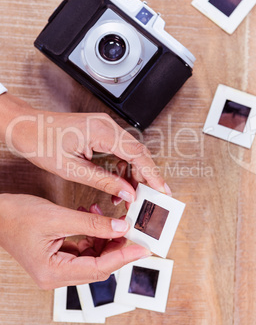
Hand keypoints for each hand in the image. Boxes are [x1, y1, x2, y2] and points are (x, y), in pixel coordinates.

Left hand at [0, 94, 170, 201]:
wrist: (25, 128)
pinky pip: (120, 151)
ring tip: (129, 198)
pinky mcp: (100, 132)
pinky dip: (123, 169)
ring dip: (133, 175)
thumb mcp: (72, 169)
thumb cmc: (41, 142)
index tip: (161, 190)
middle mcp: (106, 125)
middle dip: (146, 177)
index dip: (152, 173)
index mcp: (100, 131)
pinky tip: (118, 185)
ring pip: (130, 152)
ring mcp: (104, 127)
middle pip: (138, 152)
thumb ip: (103, 180)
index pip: (137, 152)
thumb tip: (127, 192)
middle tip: (149, 199)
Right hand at [0, 193, 150, 288]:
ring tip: (103, 213)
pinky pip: (82, 249)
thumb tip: (121, 227)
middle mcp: (56, 276)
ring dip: (102, 235)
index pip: (99, 268)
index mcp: (53, 272)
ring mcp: (56, 267)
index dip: (124, 257)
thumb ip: (92, 224)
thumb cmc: (17, 216)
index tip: (143, 248)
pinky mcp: (57, 257)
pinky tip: (89, 215)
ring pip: (92, 256)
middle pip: (98, 265)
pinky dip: (91, 233)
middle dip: (116, 245)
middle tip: (131, 227)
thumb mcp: (58, 217)